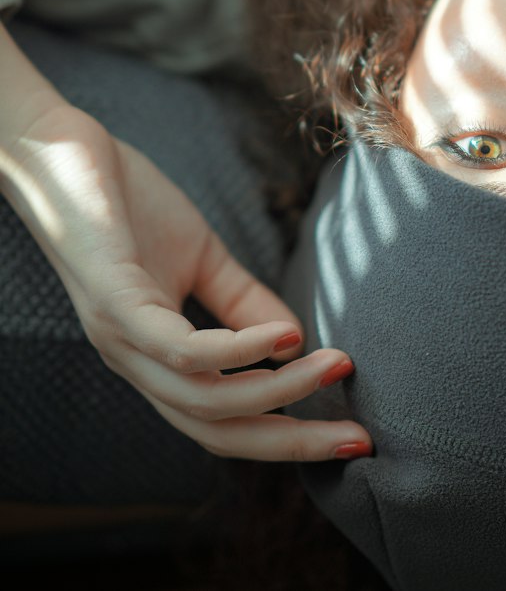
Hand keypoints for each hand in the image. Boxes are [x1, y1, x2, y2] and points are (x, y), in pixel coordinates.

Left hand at [10, 103, 371, 460]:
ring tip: (334, 366)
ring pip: (205, 400)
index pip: (224, 423)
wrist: (58, 150)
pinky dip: (237, 352)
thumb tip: (299, 340)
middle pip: (218, 432)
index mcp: (157, 359)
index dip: (287, 438)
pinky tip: (281, 336)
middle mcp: (136, 363)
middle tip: (359, 439)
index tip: (352, 434)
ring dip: (278, 392)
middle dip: (292, 443)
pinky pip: (180, 349)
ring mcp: (121, 337)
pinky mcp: (114, 301)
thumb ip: (243, 301)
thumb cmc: (128, 203)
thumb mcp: (203, 257)